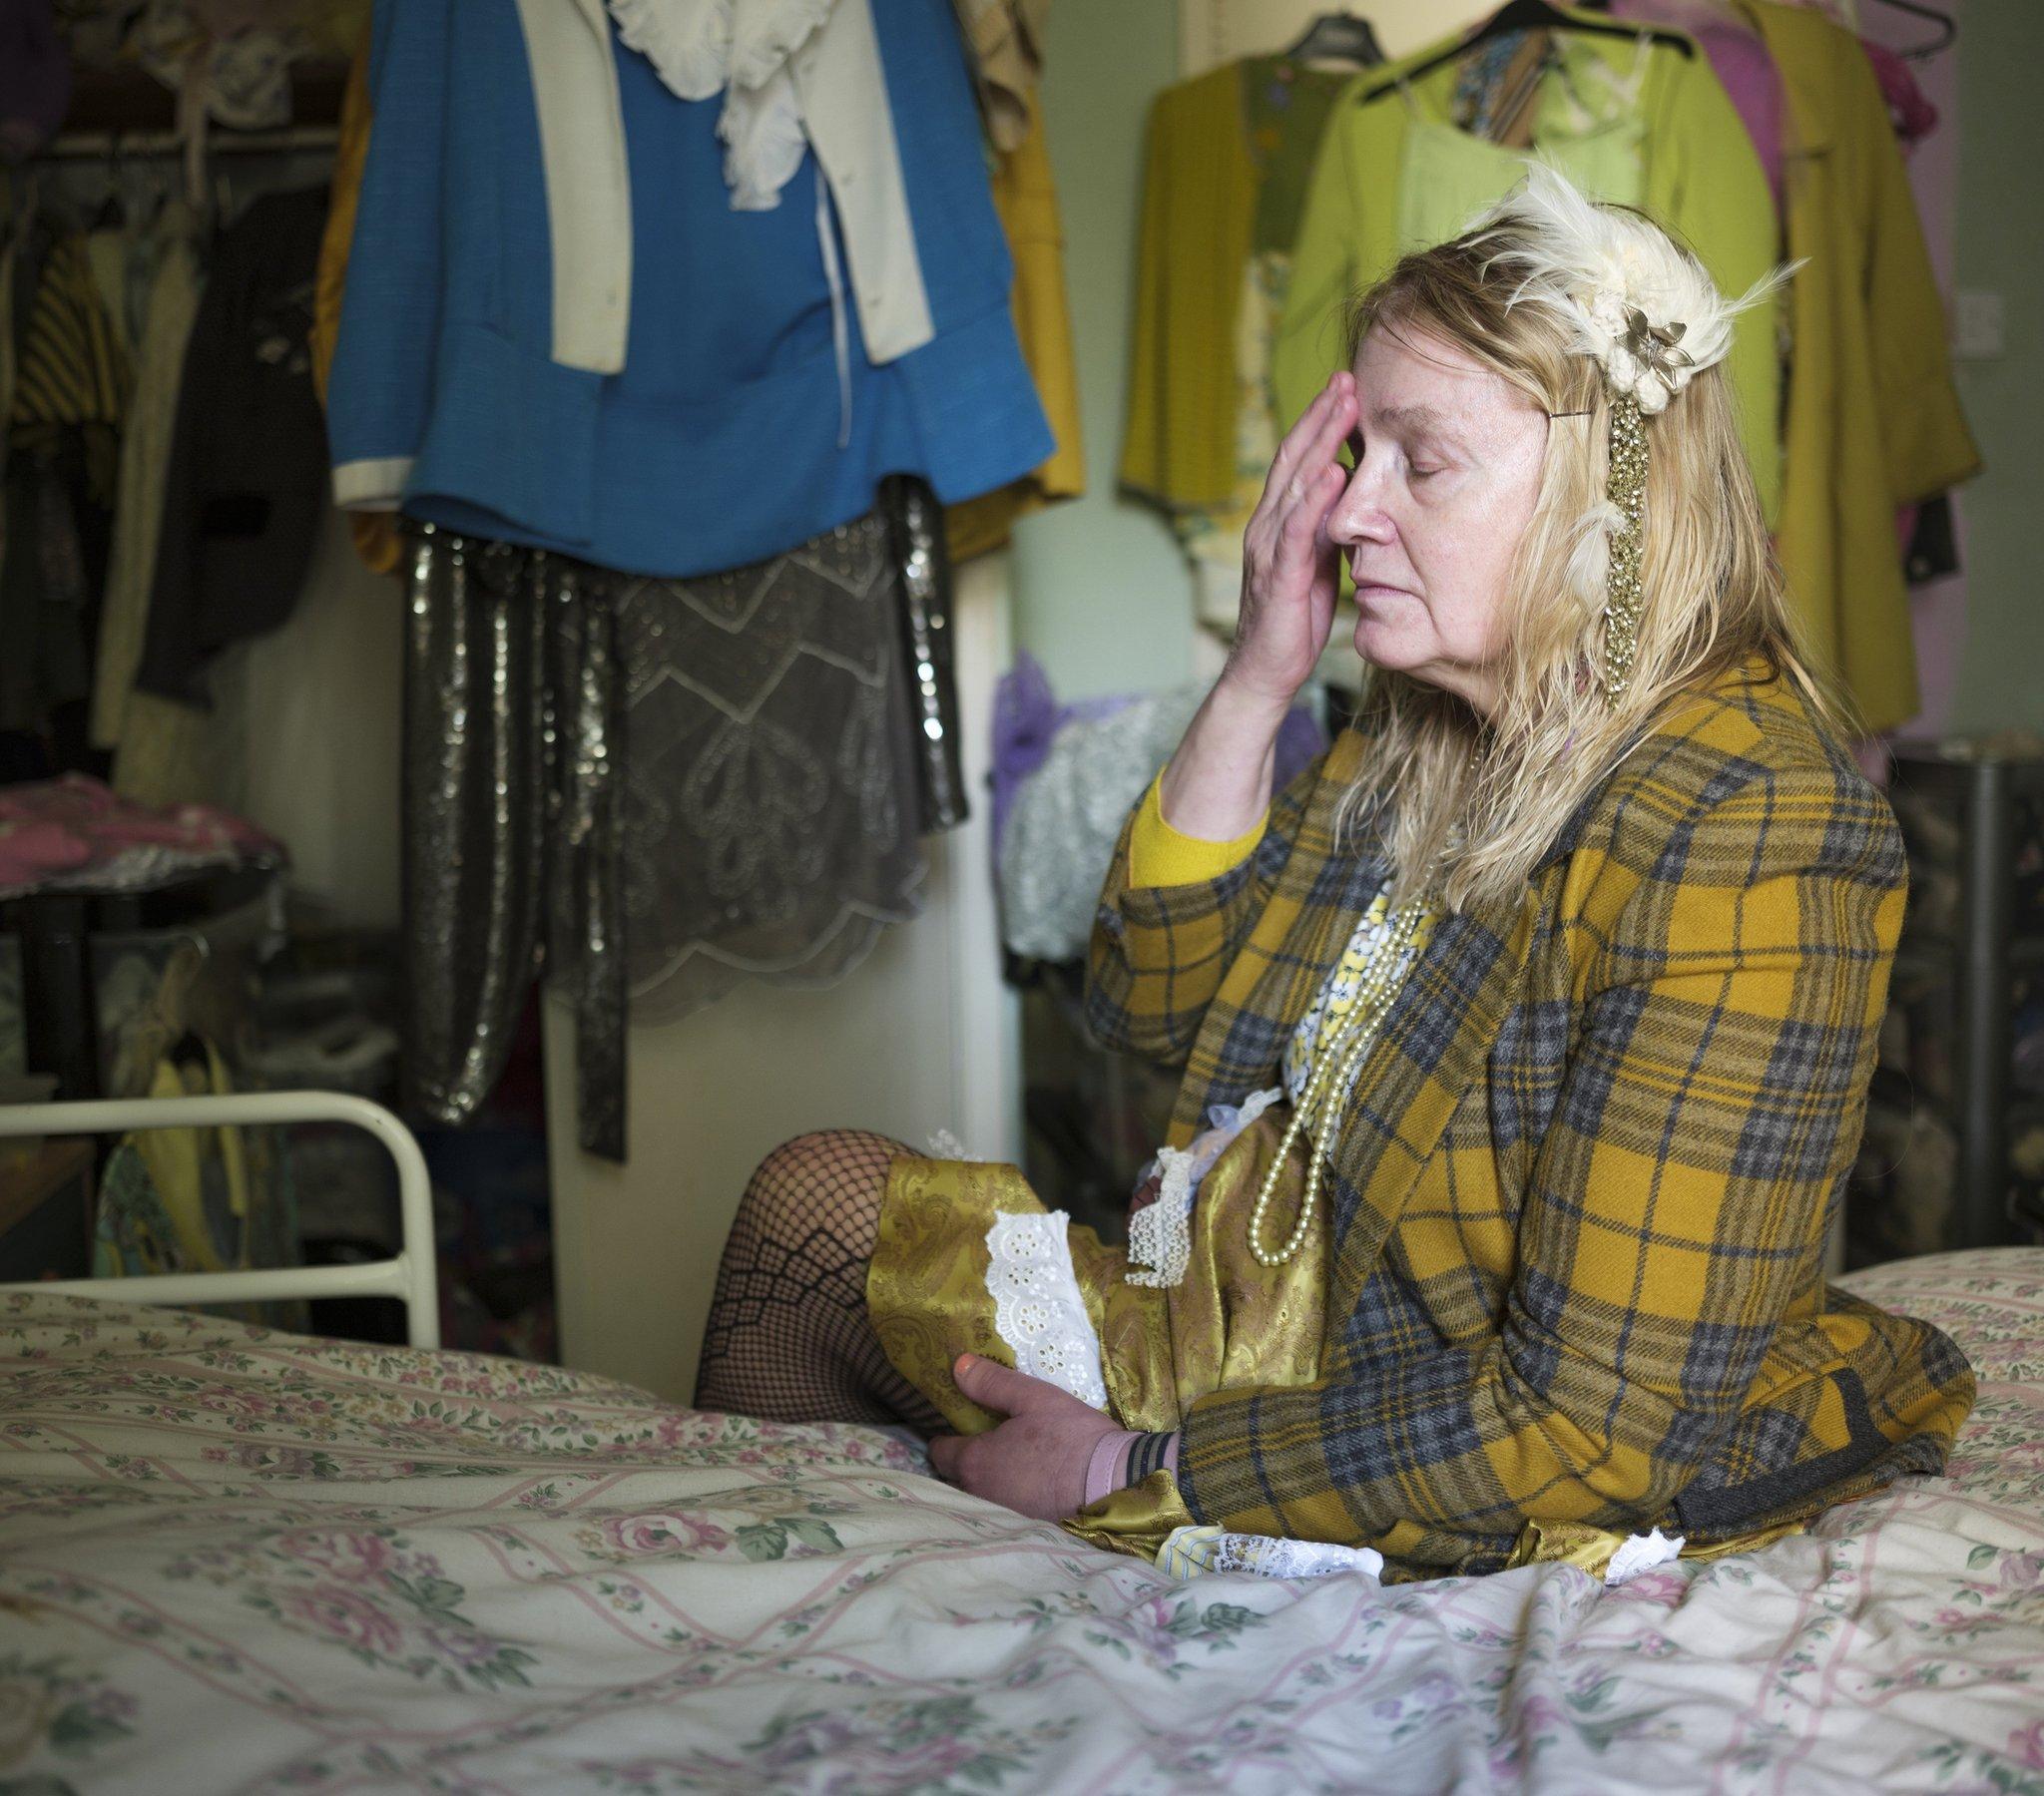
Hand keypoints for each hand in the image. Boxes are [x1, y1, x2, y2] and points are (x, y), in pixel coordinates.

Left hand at [927, 1354, 1124, 1520]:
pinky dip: (1008, 1490)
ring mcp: (1002, 1514)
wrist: (1114, 1482)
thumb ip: (991, 1383)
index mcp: (975, 1462)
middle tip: (985, 1432)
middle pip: (957, 1474)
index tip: (958, 1420)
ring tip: (1009, 1452)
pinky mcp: (1026, 1525)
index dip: (945, 1433)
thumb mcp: (1032, 1398)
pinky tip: (1028, 1474)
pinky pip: (1003, 1505)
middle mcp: (980, 1494)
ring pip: (981, 1491)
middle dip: (965, 1456)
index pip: (940, 1451)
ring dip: (987, 1474)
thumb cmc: (1069, 1436)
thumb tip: (958, 1365)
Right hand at [1226, 372, 1357, 706]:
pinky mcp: (1279, 576)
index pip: (1297, 461)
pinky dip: (1315, 499)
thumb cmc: (1295, 620)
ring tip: (1344, 406)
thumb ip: (1328, 526)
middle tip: (1347, 378)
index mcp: (1277, 522)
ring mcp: (1270, 549)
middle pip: (1293, 459)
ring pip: (1295, 484)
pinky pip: (1297, 530)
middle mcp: (1266, 527)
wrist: (1265, 672)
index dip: (1319, 422)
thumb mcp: (1319, 563)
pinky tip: (1333, 472)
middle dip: (1321, 416)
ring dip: (1321, 442)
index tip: (1346, 387)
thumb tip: (1353, 491)